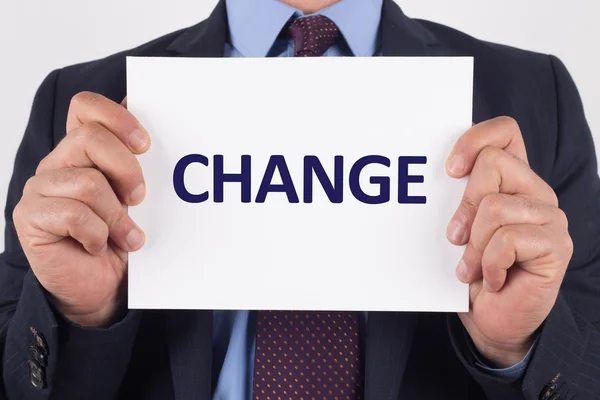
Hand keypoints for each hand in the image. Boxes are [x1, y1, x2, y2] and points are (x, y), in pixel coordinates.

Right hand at [13, 92, 149, 327]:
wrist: (103, 286)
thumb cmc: (120, 238)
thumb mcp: (133, 197)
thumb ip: (134, 163)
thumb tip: (146, 128)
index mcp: (81, 151)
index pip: (86, 107)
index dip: (117, 117)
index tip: (145, 145)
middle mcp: (57, 163)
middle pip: (90, 139)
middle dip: (126, 170)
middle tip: (138, 198)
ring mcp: (39, 188)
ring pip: (86, 182)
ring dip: (116, 216)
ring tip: (125, 236)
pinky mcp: (29, 217)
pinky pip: (72, 214)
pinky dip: (96, 234)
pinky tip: (97, 246)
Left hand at [446, 117, 572, 367]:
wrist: (492, 319)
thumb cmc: (473, 270)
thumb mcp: (458, 227)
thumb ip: (457, 199)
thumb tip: (437, 176)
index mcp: (512, 180)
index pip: (505, 132)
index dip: (474, 139)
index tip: (450, 170)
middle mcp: (535, 190)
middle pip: (493, 164)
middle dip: (464, 206)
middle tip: (457, 238)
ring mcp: (549, 217)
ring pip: (495, 206)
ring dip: (474, 245)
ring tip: (472, 266)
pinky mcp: (557, 244)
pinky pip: (508, 239)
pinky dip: (489, 263)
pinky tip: (494, 278)